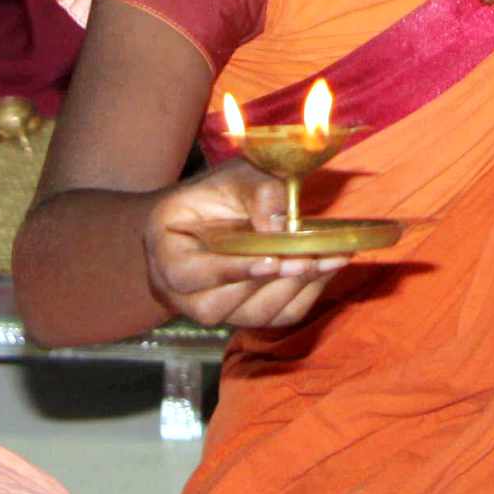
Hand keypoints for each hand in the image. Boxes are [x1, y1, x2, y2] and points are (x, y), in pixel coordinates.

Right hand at [140, 166, 344, 333]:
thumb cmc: (220, 192)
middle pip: (218, 305)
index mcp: (165, 251)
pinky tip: (328, 267)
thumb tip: (279, 224)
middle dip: (268, 283)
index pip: (187, 274)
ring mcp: (214, 307)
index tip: (269, 260)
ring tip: (328, 259)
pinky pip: (276, 317)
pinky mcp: (246, 314)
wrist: (219, 212)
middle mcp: (182, 291)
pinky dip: (306, 294)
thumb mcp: (236, 175)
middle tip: (309, 259)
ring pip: (251, 315)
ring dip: (292, 288)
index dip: (228, 271)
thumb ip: (256, 191)